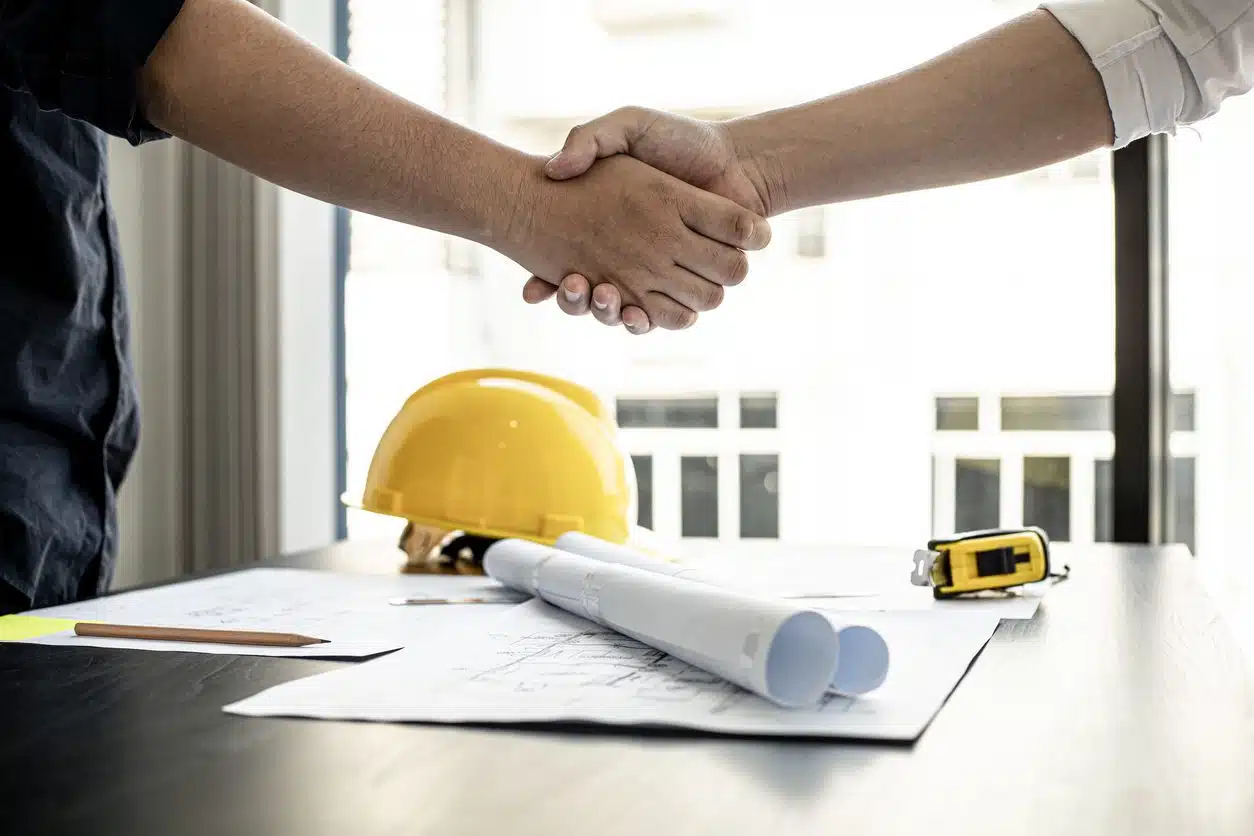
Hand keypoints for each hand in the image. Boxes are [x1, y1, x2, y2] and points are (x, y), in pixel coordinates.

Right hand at [521, 107, 774, 332]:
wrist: (738, 162)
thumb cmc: (680, 140)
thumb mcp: (629, 126)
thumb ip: (590, 139)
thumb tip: (554, 168)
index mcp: (607, 227)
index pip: (560, 262)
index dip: (543, 280)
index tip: (532, 289)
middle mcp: (628, 258)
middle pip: (586, 298)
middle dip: (573, 301)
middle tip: (572, 286)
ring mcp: (657, 277)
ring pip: (617, 313)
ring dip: (604, 313)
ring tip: (601, 295)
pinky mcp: (687, 289)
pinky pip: (660, 318)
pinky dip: (643, 322)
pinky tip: (633, 313)